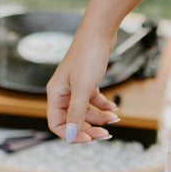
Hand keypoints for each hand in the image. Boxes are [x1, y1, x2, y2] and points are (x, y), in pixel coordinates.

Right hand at [46, 28, 120, 142]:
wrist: (100, 33)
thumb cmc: (87, 55)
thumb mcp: (83, 88)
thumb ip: (77, 113)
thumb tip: (72, 135)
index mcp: (55, 94)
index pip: (57, 124)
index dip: (71, 134)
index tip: (89, 138)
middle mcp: (63, 93)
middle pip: (73, 121)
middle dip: (89, 128)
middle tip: (106, 134)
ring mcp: (76, 88)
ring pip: (86, 112)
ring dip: (100, 118)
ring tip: (115, 118)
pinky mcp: (88, 83)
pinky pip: (94, 102)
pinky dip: (104, 106)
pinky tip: (114, 108)